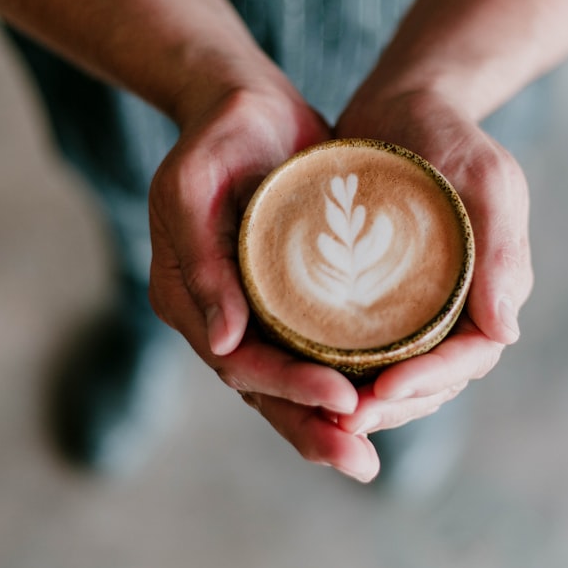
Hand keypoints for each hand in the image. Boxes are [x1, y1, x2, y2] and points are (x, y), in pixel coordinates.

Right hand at [148, 82, 379, 481]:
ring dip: (327, 421)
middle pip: (265, 389)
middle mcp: (221, 316)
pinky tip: (379, 400)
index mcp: (188, 299)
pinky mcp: (289, 298)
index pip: (239, 363)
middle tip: (361, 461)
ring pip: (289, 381)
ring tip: (369, 454)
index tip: (340, 401)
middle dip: (311, 429)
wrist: (248, 105)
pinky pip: (313, 351)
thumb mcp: (194, 182)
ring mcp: (255, 311)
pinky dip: (341, 380)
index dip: (288, 388)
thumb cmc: (218, 134)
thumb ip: (199, 258)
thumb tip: (221, 341)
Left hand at [333, 90, 533, 437]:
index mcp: (493, 289)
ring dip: (365, 401)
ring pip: (399, 372)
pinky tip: (307, 377)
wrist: (405, 102)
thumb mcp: (486, 178)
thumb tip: (506, 332)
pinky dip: (343, 369)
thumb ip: (503, 247)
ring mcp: (418, 304)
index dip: (430, 381)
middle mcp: (459, 306)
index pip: (469, 356)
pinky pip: (366, 346)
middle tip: (342, 420)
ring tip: (322, 415)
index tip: (384, 390)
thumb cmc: (451, 134)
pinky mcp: (379, 295)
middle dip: (393, 406)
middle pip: (434, 379)